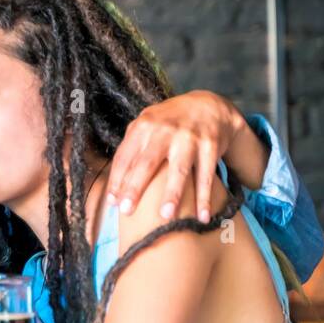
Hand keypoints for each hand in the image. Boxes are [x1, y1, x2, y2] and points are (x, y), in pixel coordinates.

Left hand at [106, 90, 249, 224]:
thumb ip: (131, 147)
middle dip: (135, 188)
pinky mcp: (210, 146)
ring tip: (165, 216)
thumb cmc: (170, 122)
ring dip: (172, 194)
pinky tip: (201, 216)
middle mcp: (165, 130)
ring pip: (179, 170)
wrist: (209, 106)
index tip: (112, 202)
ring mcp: (189, 138)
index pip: (125, 156)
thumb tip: (115, 184)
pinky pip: (206, 175)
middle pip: (147, 163)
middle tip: (127, 211)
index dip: (117, 180)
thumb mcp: (148, 124)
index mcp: (144, 125)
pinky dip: (204, 197)